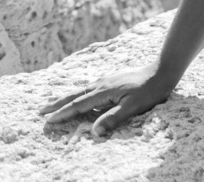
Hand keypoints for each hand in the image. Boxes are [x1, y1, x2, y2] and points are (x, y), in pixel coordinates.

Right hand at [38, 63, 174, 135]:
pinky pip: (89, 88)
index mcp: (104, 91)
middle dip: (57, 104)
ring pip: (81, 90)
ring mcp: (107, 80)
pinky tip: (79, 95)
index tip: (48, 121)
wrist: (162, 71)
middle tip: (40, 111)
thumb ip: (113, 118)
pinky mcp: (113, 80)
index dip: (63, 114)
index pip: (79, 105)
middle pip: (75, 95)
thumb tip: (94, 132)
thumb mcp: (133, 107)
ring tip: (53, 103)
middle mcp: (102, 84)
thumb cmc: (150, 91)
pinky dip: (78, 93)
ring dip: (66, 98)